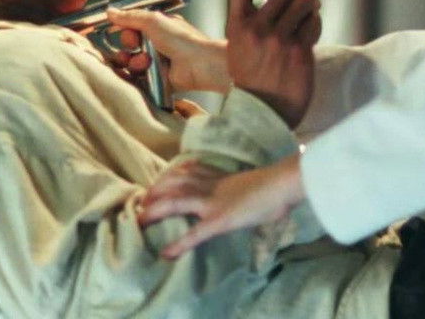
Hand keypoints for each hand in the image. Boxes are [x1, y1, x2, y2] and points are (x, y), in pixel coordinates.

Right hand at [106, 9, 231, 93]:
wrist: (199, 64)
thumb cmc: (183, 40)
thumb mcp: (153, 21)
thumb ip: (130, 16)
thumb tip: (111, 12)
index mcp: (160, 27)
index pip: (134, 27)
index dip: (127, 29)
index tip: (126, 29)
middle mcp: (159, 43)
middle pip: (130, 45)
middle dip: (128, 45)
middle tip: (135, 44)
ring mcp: (158, 62)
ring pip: (132, 62)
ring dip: (134, 60)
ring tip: (144, 61)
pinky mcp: (158, 79)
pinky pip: (138, 77)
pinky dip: (138, 74)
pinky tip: (145, 70)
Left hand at [139, 154, 304, 259]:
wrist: (284, 183)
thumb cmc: (279, 183)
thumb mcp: (258, 182)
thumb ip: (249, 186)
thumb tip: (255, 190)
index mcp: (223, 178)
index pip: (193, 171)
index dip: (175, 174)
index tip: (163, 177)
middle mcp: (213, 186)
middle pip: (177, 182)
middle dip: (157, 190)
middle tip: (142, 199)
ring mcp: (213, 202)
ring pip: (176, 201)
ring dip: (156, 210)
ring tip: (140, 220)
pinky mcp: (219, 219)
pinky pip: (195, 233)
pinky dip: (180, 244)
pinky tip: (167, 253)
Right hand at [226, 0, 321, 127]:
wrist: (263, 114)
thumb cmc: (254, 81)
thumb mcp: (240, 47)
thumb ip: (253, 21)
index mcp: (237, 27)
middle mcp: (256, 30)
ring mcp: (278, 40)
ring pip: (303, 0)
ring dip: (309, 3)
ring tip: (306, 13)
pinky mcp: (299, 51)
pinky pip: (313, 21)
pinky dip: (315, 21)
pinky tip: (309, 31)